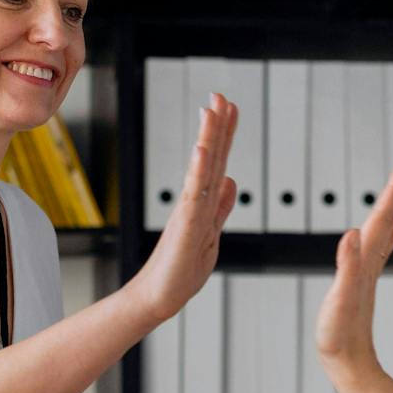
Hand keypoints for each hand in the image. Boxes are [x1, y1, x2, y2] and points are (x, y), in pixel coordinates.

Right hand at [130, 95, 238, 322]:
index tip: (230, 107)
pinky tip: (203, 148)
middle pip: (211, 157)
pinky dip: (199, 171)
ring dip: (208, 138)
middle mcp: (195, 201)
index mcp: (203, 203)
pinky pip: (194, 194)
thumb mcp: (211, 234)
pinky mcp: (186, 226)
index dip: (225, 135)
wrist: (161, 297)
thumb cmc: (182, 271)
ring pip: (202, 169)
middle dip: (217, 126)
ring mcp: (190, 211)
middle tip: (220, 94)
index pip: (218, 162)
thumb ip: (220, 207)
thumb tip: (230, 181)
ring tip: (212, 108)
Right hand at [316, 156, 392, 391]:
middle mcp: (370, 262)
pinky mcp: (364, 283)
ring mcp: (369, 272)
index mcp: (365, 260)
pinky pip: (380, 249)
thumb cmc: (340, 337)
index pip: (382, 215)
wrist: (351, 366)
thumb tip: (353, 232)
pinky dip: (389, 233)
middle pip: (387, 218)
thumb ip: (347, 266)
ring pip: (386, 231)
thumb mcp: (341, 300)